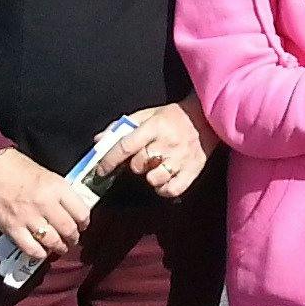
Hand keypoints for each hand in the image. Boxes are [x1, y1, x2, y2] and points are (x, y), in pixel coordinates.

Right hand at [0, 146, 97, 262]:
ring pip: (52, 242)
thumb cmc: (20, 169)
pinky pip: (31, 249)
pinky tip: (42, 251)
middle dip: (73, 238)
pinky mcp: (12, 228)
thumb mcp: (48, 175)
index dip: (84, 222)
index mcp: (56, 187)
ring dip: (59, 247)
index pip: (81, 212)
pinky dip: (40, 253)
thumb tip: (72, 211)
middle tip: (72, 239)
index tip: (82, 225)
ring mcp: (28, 217)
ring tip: (59, 247)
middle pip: (68, 229)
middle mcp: (45, 203)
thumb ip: (61, 193)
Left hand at [96, 102, 211, 200]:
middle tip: (142, 159)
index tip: (101, 170)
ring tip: (155, 168)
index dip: (109, 160)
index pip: (126, 146)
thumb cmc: (172, 117)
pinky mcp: (193, 170)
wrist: (206, 118)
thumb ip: (122, 127)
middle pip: (139, 164)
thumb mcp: (147, 115)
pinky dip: (164, 189)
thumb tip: (98, 141)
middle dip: (134, 165)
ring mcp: (181, 158)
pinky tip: (164, 179)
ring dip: (149, 177)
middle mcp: (168, 142)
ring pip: (153, 179)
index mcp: (155, 126)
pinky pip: (172, 190)